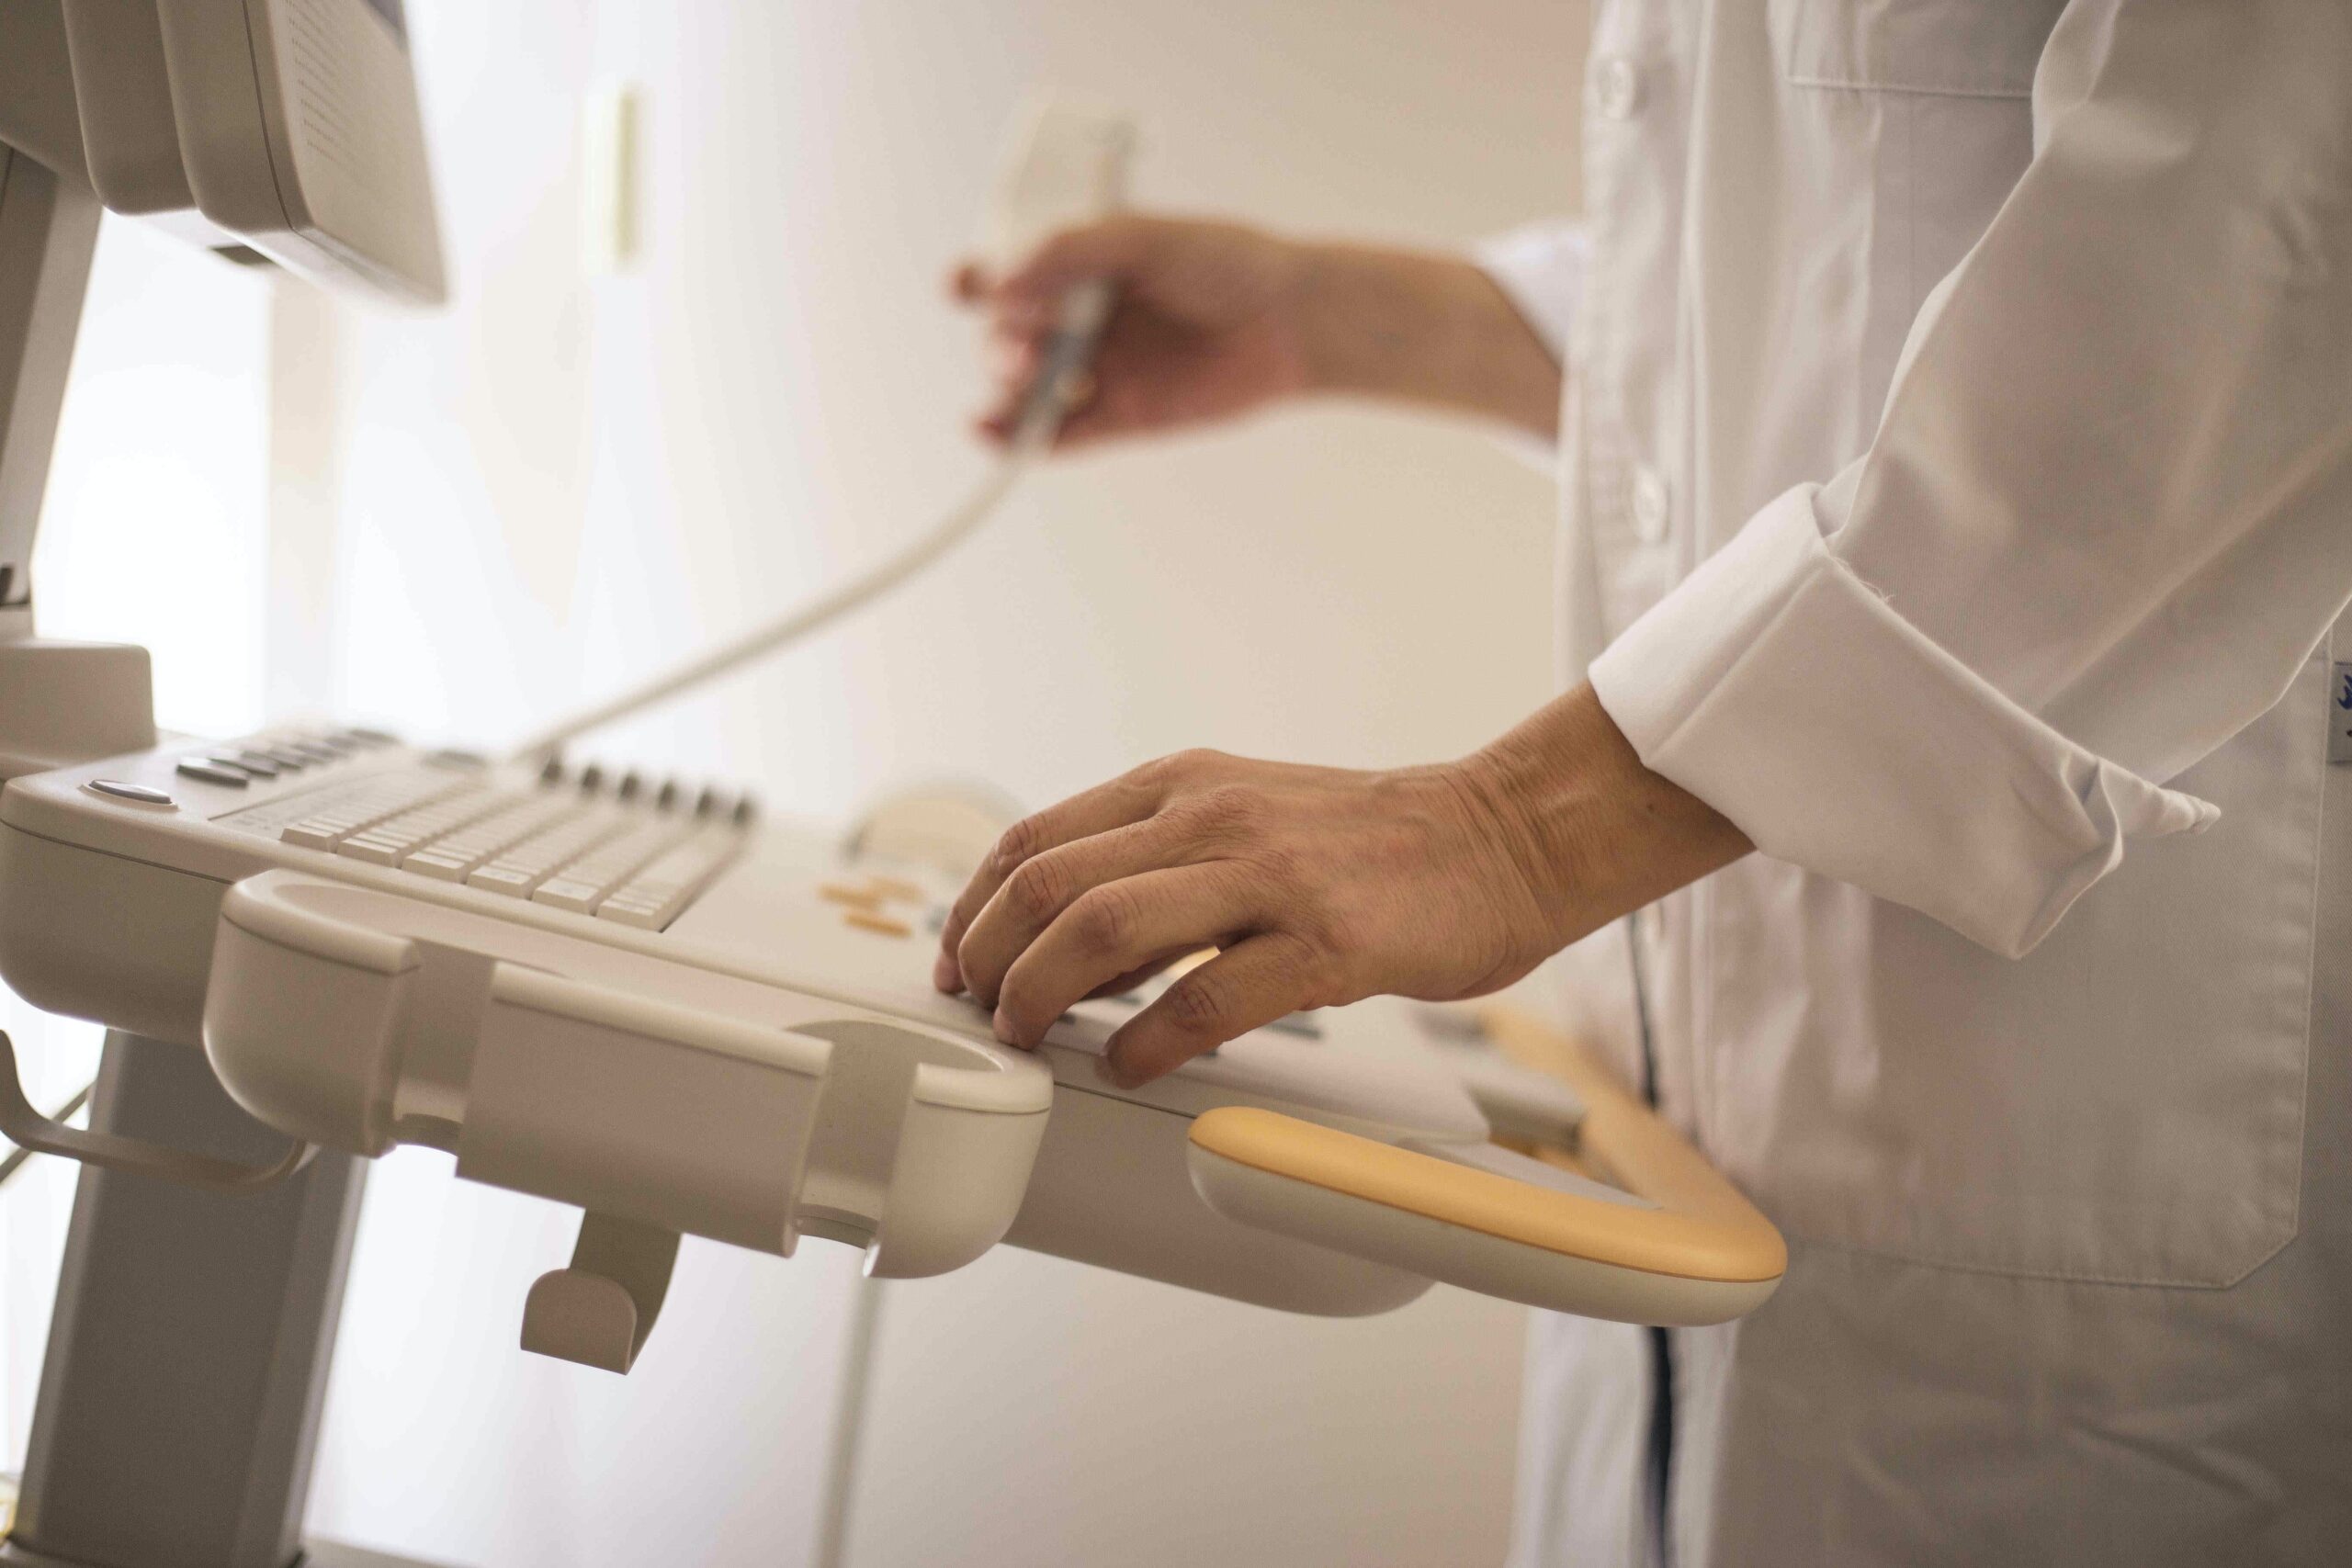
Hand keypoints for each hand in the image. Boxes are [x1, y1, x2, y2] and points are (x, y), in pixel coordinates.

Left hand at [932, 686, 1751, 1083]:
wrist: (1501, 836)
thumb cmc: (1375, 844)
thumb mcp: (1245, 822)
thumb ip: (1160, 870)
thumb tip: (1070, 949)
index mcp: (1184, 784)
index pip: (1036, 839)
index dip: (975, 910)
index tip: (956, 963)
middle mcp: (1212, 815)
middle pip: (1050, 883)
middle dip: (989, 957)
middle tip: (980, 1012)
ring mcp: (1268, 875)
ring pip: (1106, 927)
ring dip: (1044, 993)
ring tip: (1032, 1037)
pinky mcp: (1326, 941)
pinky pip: (1207, 995)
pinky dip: (1149, 1039)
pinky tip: (1133, 1065)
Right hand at [953, 215, 1316, 449]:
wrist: (1291, 321)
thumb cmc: (1228, 263)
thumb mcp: (1146, 237)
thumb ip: (1072, 250)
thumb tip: (1001, 283)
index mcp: (1077, 266)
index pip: (1005, 273)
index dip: (977, 280)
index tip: (966, 285)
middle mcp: (1077, 318)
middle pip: (1004, 336)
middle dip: (1001, 341)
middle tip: (1031, 343)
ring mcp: (1096, 370)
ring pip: (1023, 391)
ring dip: (1008, 391)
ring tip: (1034, 380)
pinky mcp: (1119, 418)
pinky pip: (1058, 437)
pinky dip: (1022, 442)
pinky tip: (999, 438)